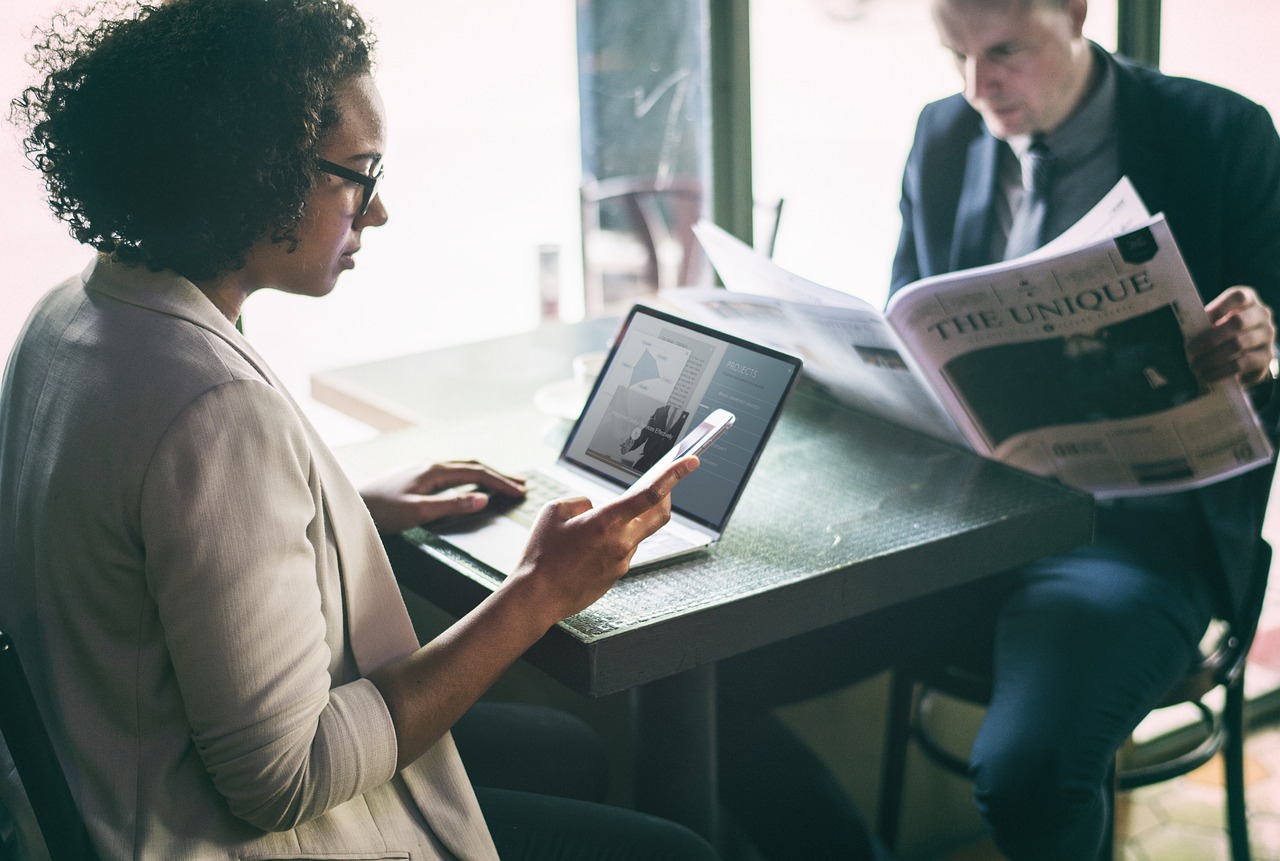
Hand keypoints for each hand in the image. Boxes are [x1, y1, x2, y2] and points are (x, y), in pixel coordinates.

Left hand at [360, 460, 526, 533]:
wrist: (349, 505)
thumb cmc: (380, 511)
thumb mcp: (418, 512)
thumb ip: (452, 505)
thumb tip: (482, 499)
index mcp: (434, 470)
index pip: (477, 472)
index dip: (501, 482)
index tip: (520, 491)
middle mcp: (431, 464)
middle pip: (474, 465)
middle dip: (499, 474)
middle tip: (522, 483)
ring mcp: (423, 468)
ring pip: (463, 467)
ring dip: (486, 474)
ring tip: (503, 482)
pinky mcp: (416, 476)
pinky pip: (452, 472)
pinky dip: (470, 476)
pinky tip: (470, 483)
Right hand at [503, 456, 699, 624]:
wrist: (537, 597)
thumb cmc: (541, 555)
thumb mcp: (554, 512)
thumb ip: (581, 502)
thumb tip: (595, 507)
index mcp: (607, 522)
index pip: (651, 493)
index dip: (675, 474)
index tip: (692, 461)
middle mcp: (622, 542)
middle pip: (660, 514)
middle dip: (667, 496)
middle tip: (663, 484)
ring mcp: (622, 562)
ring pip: (637, 533)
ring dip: (627, 522)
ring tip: (592, 528)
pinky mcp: (617, 576)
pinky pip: (623, 550)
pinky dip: (614, 541)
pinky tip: (587, 548)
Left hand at [1187, 286, 1277, 385]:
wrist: (1245, 353)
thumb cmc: (1223, 331)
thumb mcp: (1216, 321)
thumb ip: (1204, 322)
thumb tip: (1183, 332)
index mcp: (1248, 300)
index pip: (1238, 296)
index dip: (1220, 307)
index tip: (1202, 319)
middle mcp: (1262, 315)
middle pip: (1238, 322)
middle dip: (1211, 338)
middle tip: (1190, 350)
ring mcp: (1267, 335)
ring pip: (1239, 344)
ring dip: (1213, 357)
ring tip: (1195, 366)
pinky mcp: (1267, 356)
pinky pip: (1243, 364)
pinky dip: (1221, 371)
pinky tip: (1207, 376)